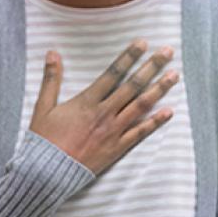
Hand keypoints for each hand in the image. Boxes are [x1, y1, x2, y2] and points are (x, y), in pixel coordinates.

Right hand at [29, 40, 177, 174]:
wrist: (46, 174)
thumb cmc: (43, 140)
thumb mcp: (43, 107)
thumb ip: (51, 79)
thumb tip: (52, 52)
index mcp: (87, 101)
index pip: (113, 73)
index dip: (129, 56)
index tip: (143, 42)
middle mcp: (104, 113)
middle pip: (133, 85)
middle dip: (152, 67)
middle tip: (167, 52)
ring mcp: (113, 131)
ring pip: (141, 106)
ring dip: (159, 89)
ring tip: (175, 76)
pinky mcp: (117, 148)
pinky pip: (140, 133)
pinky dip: (155, 122)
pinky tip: (169, 111)